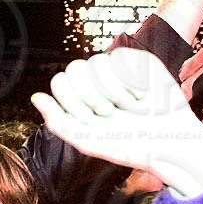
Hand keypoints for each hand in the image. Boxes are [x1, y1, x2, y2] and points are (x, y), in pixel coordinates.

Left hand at [31, 49, 202, 198]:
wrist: (168, 144)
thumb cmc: (127, 145)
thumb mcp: (86, 139)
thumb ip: (57, 121)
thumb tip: (34, 97)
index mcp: (82, 96)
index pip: (60, 81)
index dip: (70, 99)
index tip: (89, 119)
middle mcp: (97, 80)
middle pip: (75, 68)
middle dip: (90, 95)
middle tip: (109, 113)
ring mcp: (117, 69)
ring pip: (96, 62)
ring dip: (112, 91)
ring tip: (130, 108)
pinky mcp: (138, 61)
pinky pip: (120, 58)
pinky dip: (130, 81)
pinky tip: (143, 96)